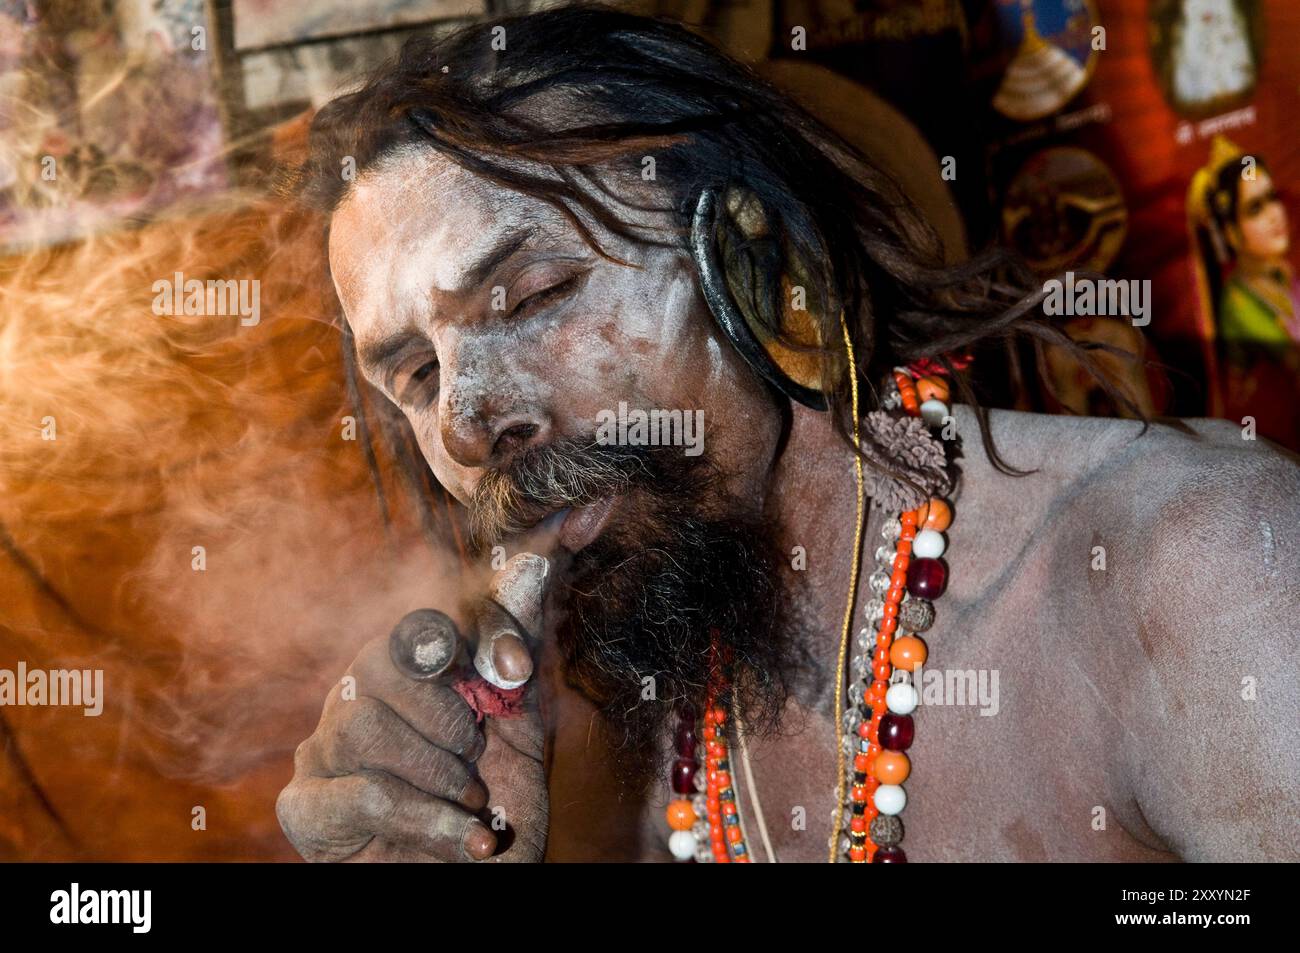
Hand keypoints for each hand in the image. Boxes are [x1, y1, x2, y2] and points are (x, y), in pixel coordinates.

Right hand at [276, 554, 551, 861]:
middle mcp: (355, 696)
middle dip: (447, 717)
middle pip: (380, 659)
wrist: (476, 883)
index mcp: (405, 670)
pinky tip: (463, 838)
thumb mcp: (521, 724)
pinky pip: (361, 793)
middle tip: (475, 760)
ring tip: (464, 801)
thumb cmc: (492, 808)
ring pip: (361, 726)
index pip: (427, 622)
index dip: (477, 634)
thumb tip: (534, 561)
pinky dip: (427, 817)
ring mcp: (321, 749)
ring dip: (435, 771)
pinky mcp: (304, 806)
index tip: (517, 670)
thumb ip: (516, 647)